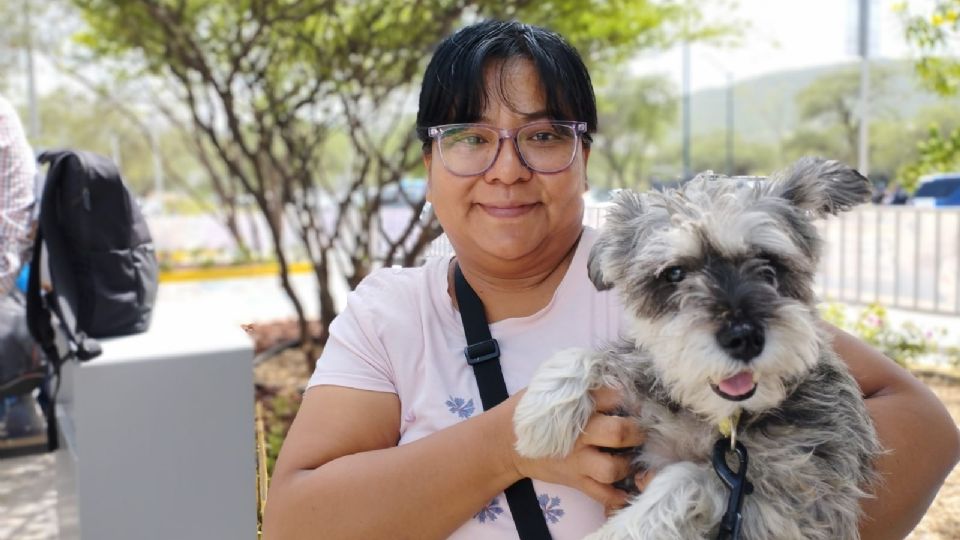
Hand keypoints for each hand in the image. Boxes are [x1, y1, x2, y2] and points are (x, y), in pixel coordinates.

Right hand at [508, 386, 645, 511]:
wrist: (505, 442)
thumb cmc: (531, 410)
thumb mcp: (548, 387)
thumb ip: (576, 382)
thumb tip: (606, 371)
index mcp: (573, 407)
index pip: (611, 396)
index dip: (628, 396)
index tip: (636, 398)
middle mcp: (578, 434)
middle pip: (618, 432)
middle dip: (636, 430)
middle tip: (640, 428)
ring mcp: (577, 461)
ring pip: (611, 468)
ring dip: (627, 464)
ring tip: (629, 456)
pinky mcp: (575, 481)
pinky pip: (602, 495)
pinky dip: (618, 497)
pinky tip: (628, 491)